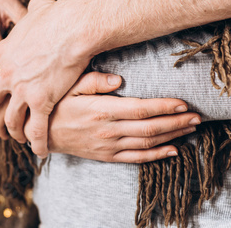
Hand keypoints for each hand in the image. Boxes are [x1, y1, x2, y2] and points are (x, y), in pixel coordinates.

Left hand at [0, 0, 91, 157]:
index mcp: (1, 54)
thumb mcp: (38, 8)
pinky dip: (38, 142)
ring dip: (12, 131)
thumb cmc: (58, 16)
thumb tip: (38, 1)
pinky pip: (37, 129)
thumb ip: (32, 8)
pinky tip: (40, 150)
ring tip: (16, 137)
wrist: (72, 28)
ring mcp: (23, 90)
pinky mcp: (42, 101)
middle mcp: (7, 75)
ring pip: (10, 119)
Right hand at [37, 72, 199, 162]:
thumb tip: (119, 80)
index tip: (182, 103)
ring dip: (171, 136)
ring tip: (189, 129)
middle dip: (175, 122)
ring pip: (147, 143)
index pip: (140, 109)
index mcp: (100, 111)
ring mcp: (107, 146)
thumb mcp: (68, 87)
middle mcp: (107, 130)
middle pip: (150, 127)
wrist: (42, 134)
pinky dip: (156, 155)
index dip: (164, 107)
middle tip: (196, 117)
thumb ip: (93, 82)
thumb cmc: (56, 107)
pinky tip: (172, 150)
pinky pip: (136, 159)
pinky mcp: (106, 156)